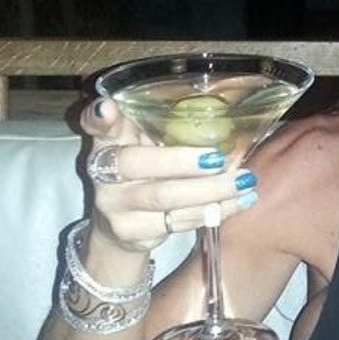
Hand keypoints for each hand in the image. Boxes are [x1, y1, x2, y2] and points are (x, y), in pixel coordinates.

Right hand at [80, 97, 257, 256]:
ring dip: (211, 190)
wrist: (119, 228)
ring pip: (164, 197)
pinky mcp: (133, 232)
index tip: (108, 108)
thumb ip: (160, 126)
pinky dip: (215, 211)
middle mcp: (103, 173)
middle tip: (219, 158)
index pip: (95, 124)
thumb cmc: (141, 174)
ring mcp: (115, 205)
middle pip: (138, 164)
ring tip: (244, 181)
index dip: (99, 117)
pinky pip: (179, 222)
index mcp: (106, 142)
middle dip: (183, 161)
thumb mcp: (142, 145)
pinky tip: (239, 201)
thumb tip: (220, 117)